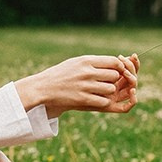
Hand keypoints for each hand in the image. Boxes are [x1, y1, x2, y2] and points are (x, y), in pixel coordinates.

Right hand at [15, 53, 138, 116]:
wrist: (43, 87)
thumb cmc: (61, 74)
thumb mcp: (76, 62)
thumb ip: (93, 62)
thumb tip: (115, 63)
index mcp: (86, 61)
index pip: (114, 61)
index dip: (119, 67)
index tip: (116, 71)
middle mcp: (87, 72)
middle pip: (114, 76)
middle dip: (113, 80)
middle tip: (106, 82)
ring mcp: (85, 86)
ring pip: (110, 89)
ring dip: (108, 91)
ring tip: (99, 91)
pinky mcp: (82, 99)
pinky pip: (103, 101)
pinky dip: (103, 101)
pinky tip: (96, 99)